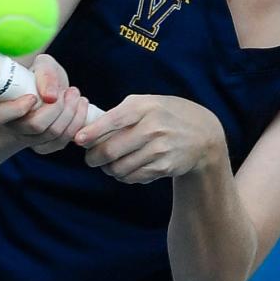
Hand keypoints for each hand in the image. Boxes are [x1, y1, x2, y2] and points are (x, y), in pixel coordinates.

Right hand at [0, 54, 93, 154]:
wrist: (50, 91)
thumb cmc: (42, 76)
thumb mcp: (43, 64)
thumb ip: (45, 73)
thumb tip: (50, 96)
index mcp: (1, 107)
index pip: (3, 115)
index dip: (20, 107)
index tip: (34, 95)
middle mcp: (12, 127)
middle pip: (36, 125)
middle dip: (57, 107)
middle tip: (68, 91)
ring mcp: (29, 140)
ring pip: (53, 133)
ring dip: (70, 112)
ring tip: (75, 95)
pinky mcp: (45, 146)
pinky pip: (62, 141)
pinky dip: (76, 123)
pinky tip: (80, 107)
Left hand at [74, 95, 226, 183]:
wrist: (202, 134)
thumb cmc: (164, 115)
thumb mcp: (146, 104)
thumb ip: (119, 113)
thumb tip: (87, 129)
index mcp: (144, 107)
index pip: (111, 121)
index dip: (91, 133)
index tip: (78, 140)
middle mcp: (152, 128)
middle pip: (111, 150)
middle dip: (94, 157)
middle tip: (90, 159)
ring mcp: (160, 149)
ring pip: (120, 168)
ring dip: (108, 169)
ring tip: (107, 164)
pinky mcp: (164, 167)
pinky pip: (133, 177)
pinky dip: (124, 176)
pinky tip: (125, 169)